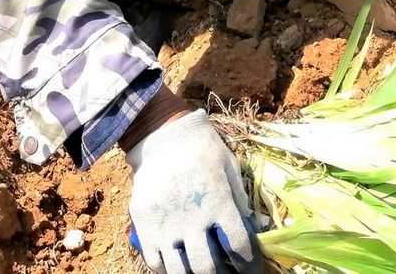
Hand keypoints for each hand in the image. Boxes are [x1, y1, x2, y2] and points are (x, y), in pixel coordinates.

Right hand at [127, 109, 261, 273]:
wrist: (163, 134)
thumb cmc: (203, 147)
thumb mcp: (230, 167)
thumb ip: (240, 198)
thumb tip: (251, 226)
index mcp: (220, 204)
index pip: (239, 248)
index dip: (248, 264)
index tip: (249, 267)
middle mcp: (193, 221)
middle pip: (208, 269)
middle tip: (224, 273)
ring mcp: (166, 225)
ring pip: (179, 271)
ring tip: (199, 270)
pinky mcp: (144, 225)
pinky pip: (154, 262)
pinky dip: (166, 269)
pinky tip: (176, 264)